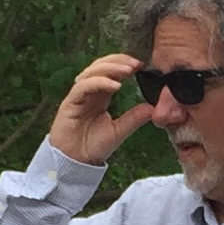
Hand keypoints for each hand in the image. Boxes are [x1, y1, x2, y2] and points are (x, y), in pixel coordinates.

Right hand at [46, 52, 153, 166]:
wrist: (74, 163)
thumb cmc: (92, 147)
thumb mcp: (119, 131)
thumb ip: (134, 118)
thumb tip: (153, 108)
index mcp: (100, 96)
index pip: (110, 72)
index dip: (124, 64)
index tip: (141, 65)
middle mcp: (89, 92)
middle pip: (100, 66)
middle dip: (118, 61)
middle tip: (136, 64)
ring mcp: (78, 96)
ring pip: (91, 72)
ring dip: (110, 68)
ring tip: (127, 71)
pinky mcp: (69, 103)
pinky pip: (84, 87)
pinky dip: (99, 83)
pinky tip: (115, 86)